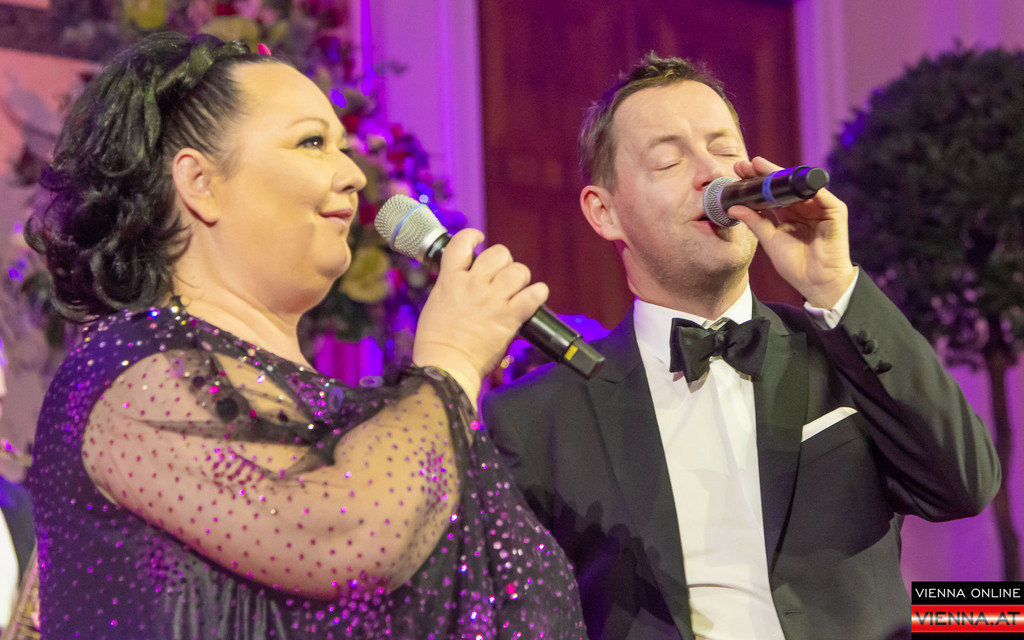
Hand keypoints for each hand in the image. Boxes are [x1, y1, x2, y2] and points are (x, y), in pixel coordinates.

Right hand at [413, 229, 548, 399]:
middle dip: (503, 262)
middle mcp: (472, 285)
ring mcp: (492, 300)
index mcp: (450, 280)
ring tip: (515, 290)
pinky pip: (533, 295)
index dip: (473, 236)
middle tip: (500, 276)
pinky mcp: (508, 318)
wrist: (445, 365)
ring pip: (518, 271)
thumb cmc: (436, 341)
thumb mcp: (436, 303)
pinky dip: (537, 294)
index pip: (462, 243)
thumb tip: (464, 279)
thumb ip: (452, 286)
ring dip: (520, 278)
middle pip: (499, 254)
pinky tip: (533, 297)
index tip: (479, 239)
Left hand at [726, 156, 856, 307]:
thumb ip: (755, 222)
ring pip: (800, 185)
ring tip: (761, 167)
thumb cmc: (795, 264)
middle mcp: (804, 206)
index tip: (738, 171)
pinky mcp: (835, 212)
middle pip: (784, 185)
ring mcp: (820, 207)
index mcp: (789, 212)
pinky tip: (791, 180)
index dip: (757, 181)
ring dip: (782, 175)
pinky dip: (807, 187)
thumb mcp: (770, 240)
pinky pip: (821, 195)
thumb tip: (733, 207)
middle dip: (765, 173)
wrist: (816, 282)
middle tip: (745, 164)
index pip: (772, 192)